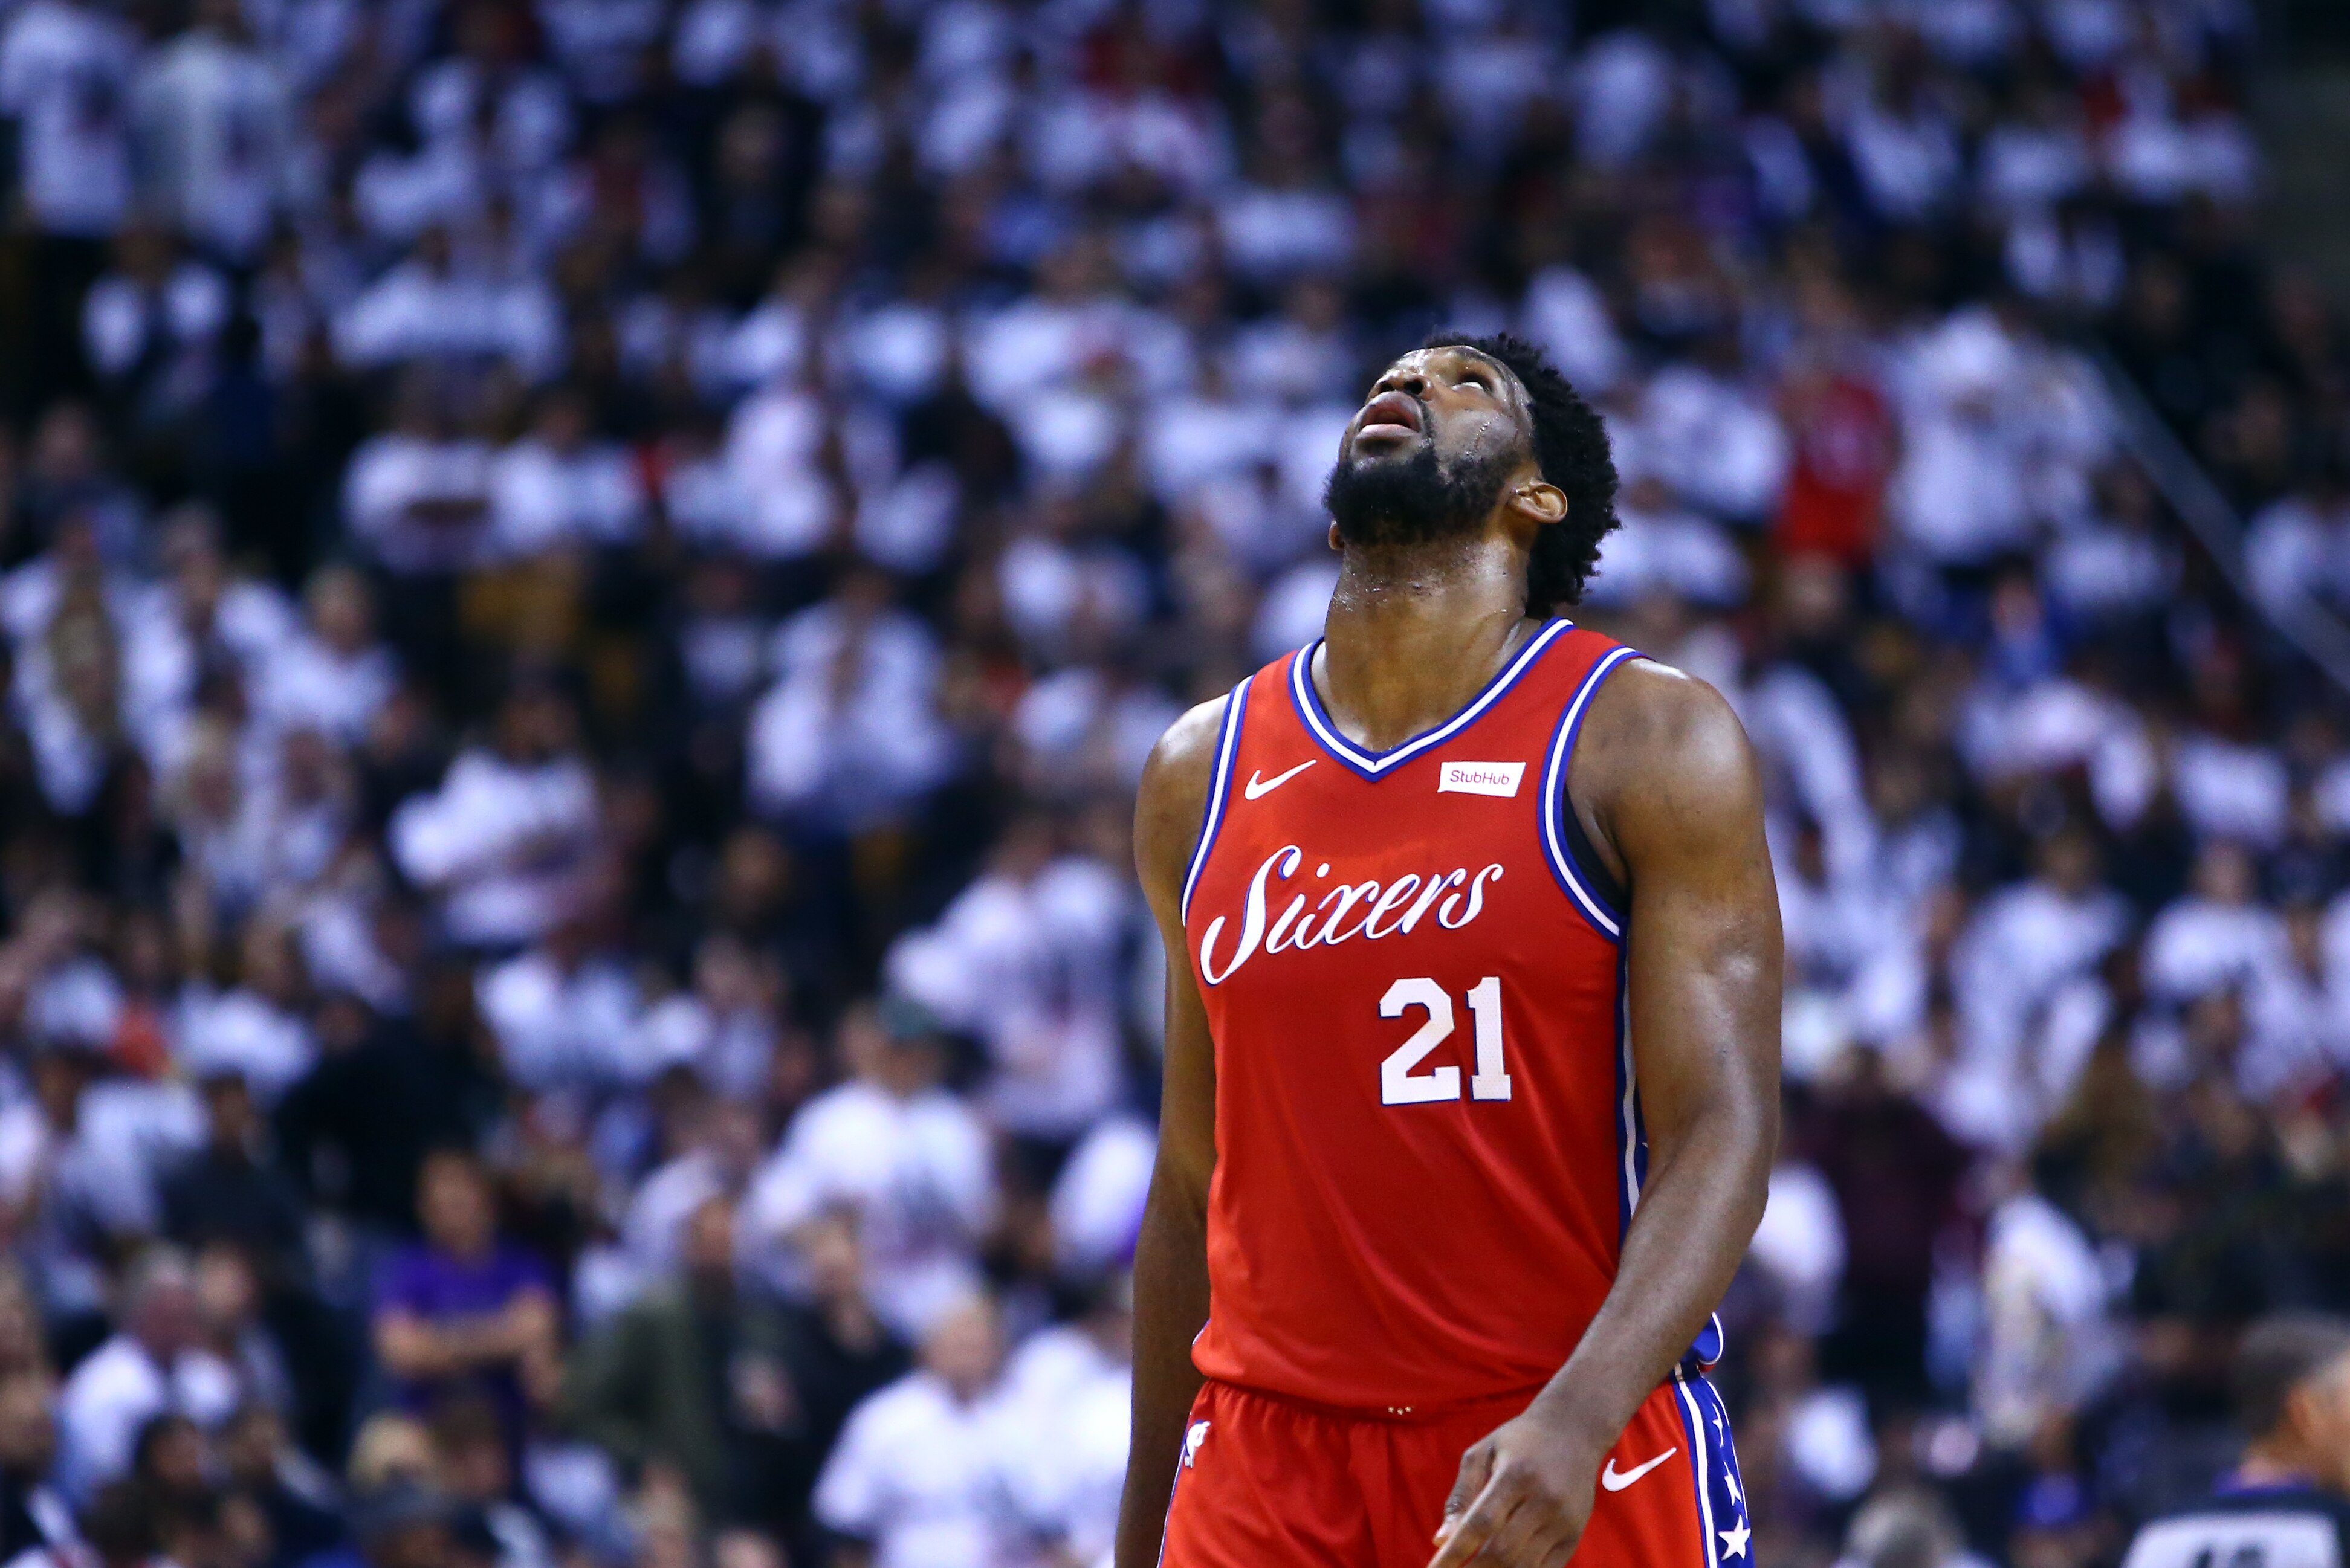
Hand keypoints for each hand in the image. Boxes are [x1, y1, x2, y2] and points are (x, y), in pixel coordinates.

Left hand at [1427, 1404, 1605, 1567]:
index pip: (1480, 1524)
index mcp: (1515, 1475)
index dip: (1454, 1552)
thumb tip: (1441, 1539)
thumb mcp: (1483, 1452)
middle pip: (1502, 1552)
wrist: (1574, 1429)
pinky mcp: (1574, 1535)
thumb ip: (1461, 1494)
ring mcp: (1563, 1520)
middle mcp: (1544, 1500)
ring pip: (1524, 1566)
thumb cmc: (1519, 1440)